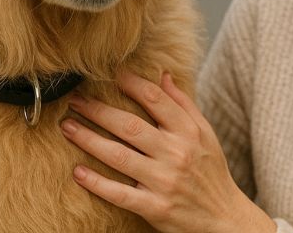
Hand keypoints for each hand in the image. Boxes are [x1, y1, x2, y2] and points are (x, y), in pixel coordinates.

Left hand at [60, 71, 275, 232]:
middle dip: (98, 110)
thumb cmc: (212, 173)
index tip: (109, 73)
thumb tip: (163, 75)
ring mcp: (164, 181)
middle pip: (129, 126)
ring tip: (67, 127)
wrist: (225, 220)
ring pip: (119, 156)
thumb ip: (183, 104)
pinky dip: (97, 183)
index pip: (155, 99)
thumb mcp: (205, 134)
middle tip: (74, 99)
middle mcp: (176, 154)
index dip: (130, 83)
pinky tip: (78, 172)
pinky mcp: (155, 208)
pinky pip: (120, 194)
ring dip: (89, 139)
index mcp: (188, 132)